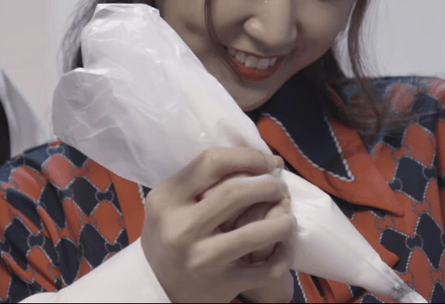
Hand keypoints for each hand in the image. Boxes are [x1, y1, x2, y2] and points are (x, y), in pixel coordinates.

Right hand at [142, 147, 296, 301]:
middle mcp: (181, 228)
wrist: (157, 288)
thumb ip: (201, 180)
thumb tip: (258, 157)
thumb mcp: (170, 203)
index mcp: (168, 200)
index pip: (212, 162)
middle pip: (236, 192)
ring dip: (283, 221)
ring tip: (287, 217)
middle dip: (269, 185)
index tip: (266, 162)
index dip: (248, 156)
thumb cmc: (170, 236)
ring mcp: (201, 258)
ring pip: (256, 233)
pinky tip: (284, 246)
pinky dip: (283, 254)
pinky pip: (266, 268)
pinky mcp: (221, 284)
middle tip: (278, 187)